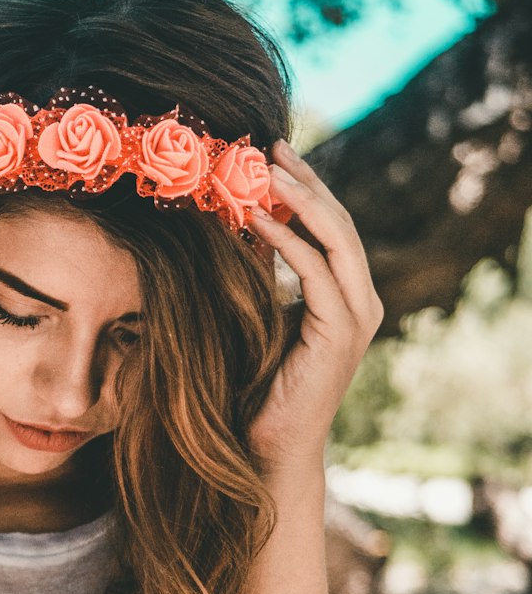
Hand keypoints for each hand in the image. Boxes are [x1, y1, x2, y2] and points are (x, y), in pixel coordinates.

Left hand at [245, 140, 383, 474]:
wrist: (264, 449)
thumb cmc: (252, 390)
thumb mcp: (255, 318)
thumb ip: (258, 278)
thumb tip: (232, 228)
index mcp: (344, 297)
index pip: (330, 227)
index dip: (304, 188)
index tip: (269, 154)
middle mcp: (360, 303)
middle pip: (339, 222)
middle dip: (305, 180)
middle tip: (269, 144)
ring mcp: (357, 318)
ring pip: (336, 237)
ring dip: (299, 198)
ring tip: (264, 167)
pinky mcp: (340, 334)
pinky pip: (316, 271)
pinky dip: (288, 239)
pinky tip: (256, 217)